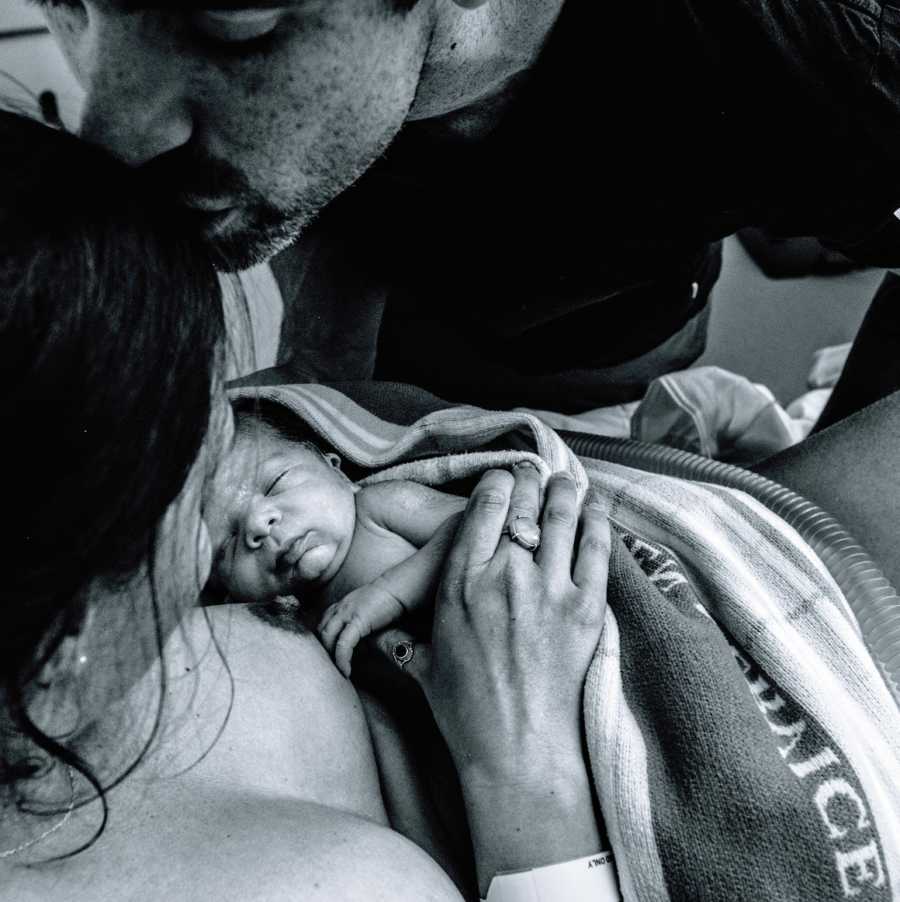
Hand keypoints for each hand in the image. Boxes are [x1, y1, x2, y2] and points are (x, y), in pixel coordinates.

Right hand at [376, 464, 609, 783]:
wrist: (518, 750)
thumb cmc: (466, 712)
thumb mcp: (425, 666)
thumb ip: (406, 640)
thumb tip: (385, 638)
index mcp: (460, 584)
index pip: (483, 508)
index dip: (497, 484)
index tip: (504, 478)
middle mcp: (503, 576)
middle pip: (523, 504)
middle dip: (530, 481)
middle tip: (535, 472)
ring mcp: (548, 590)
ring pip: (561, 517)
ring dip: (564, 492)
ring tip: (565, 481)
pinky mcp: (586, 609)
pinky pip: (597, 549)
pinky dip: (598, 522)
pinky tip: (596, 508)